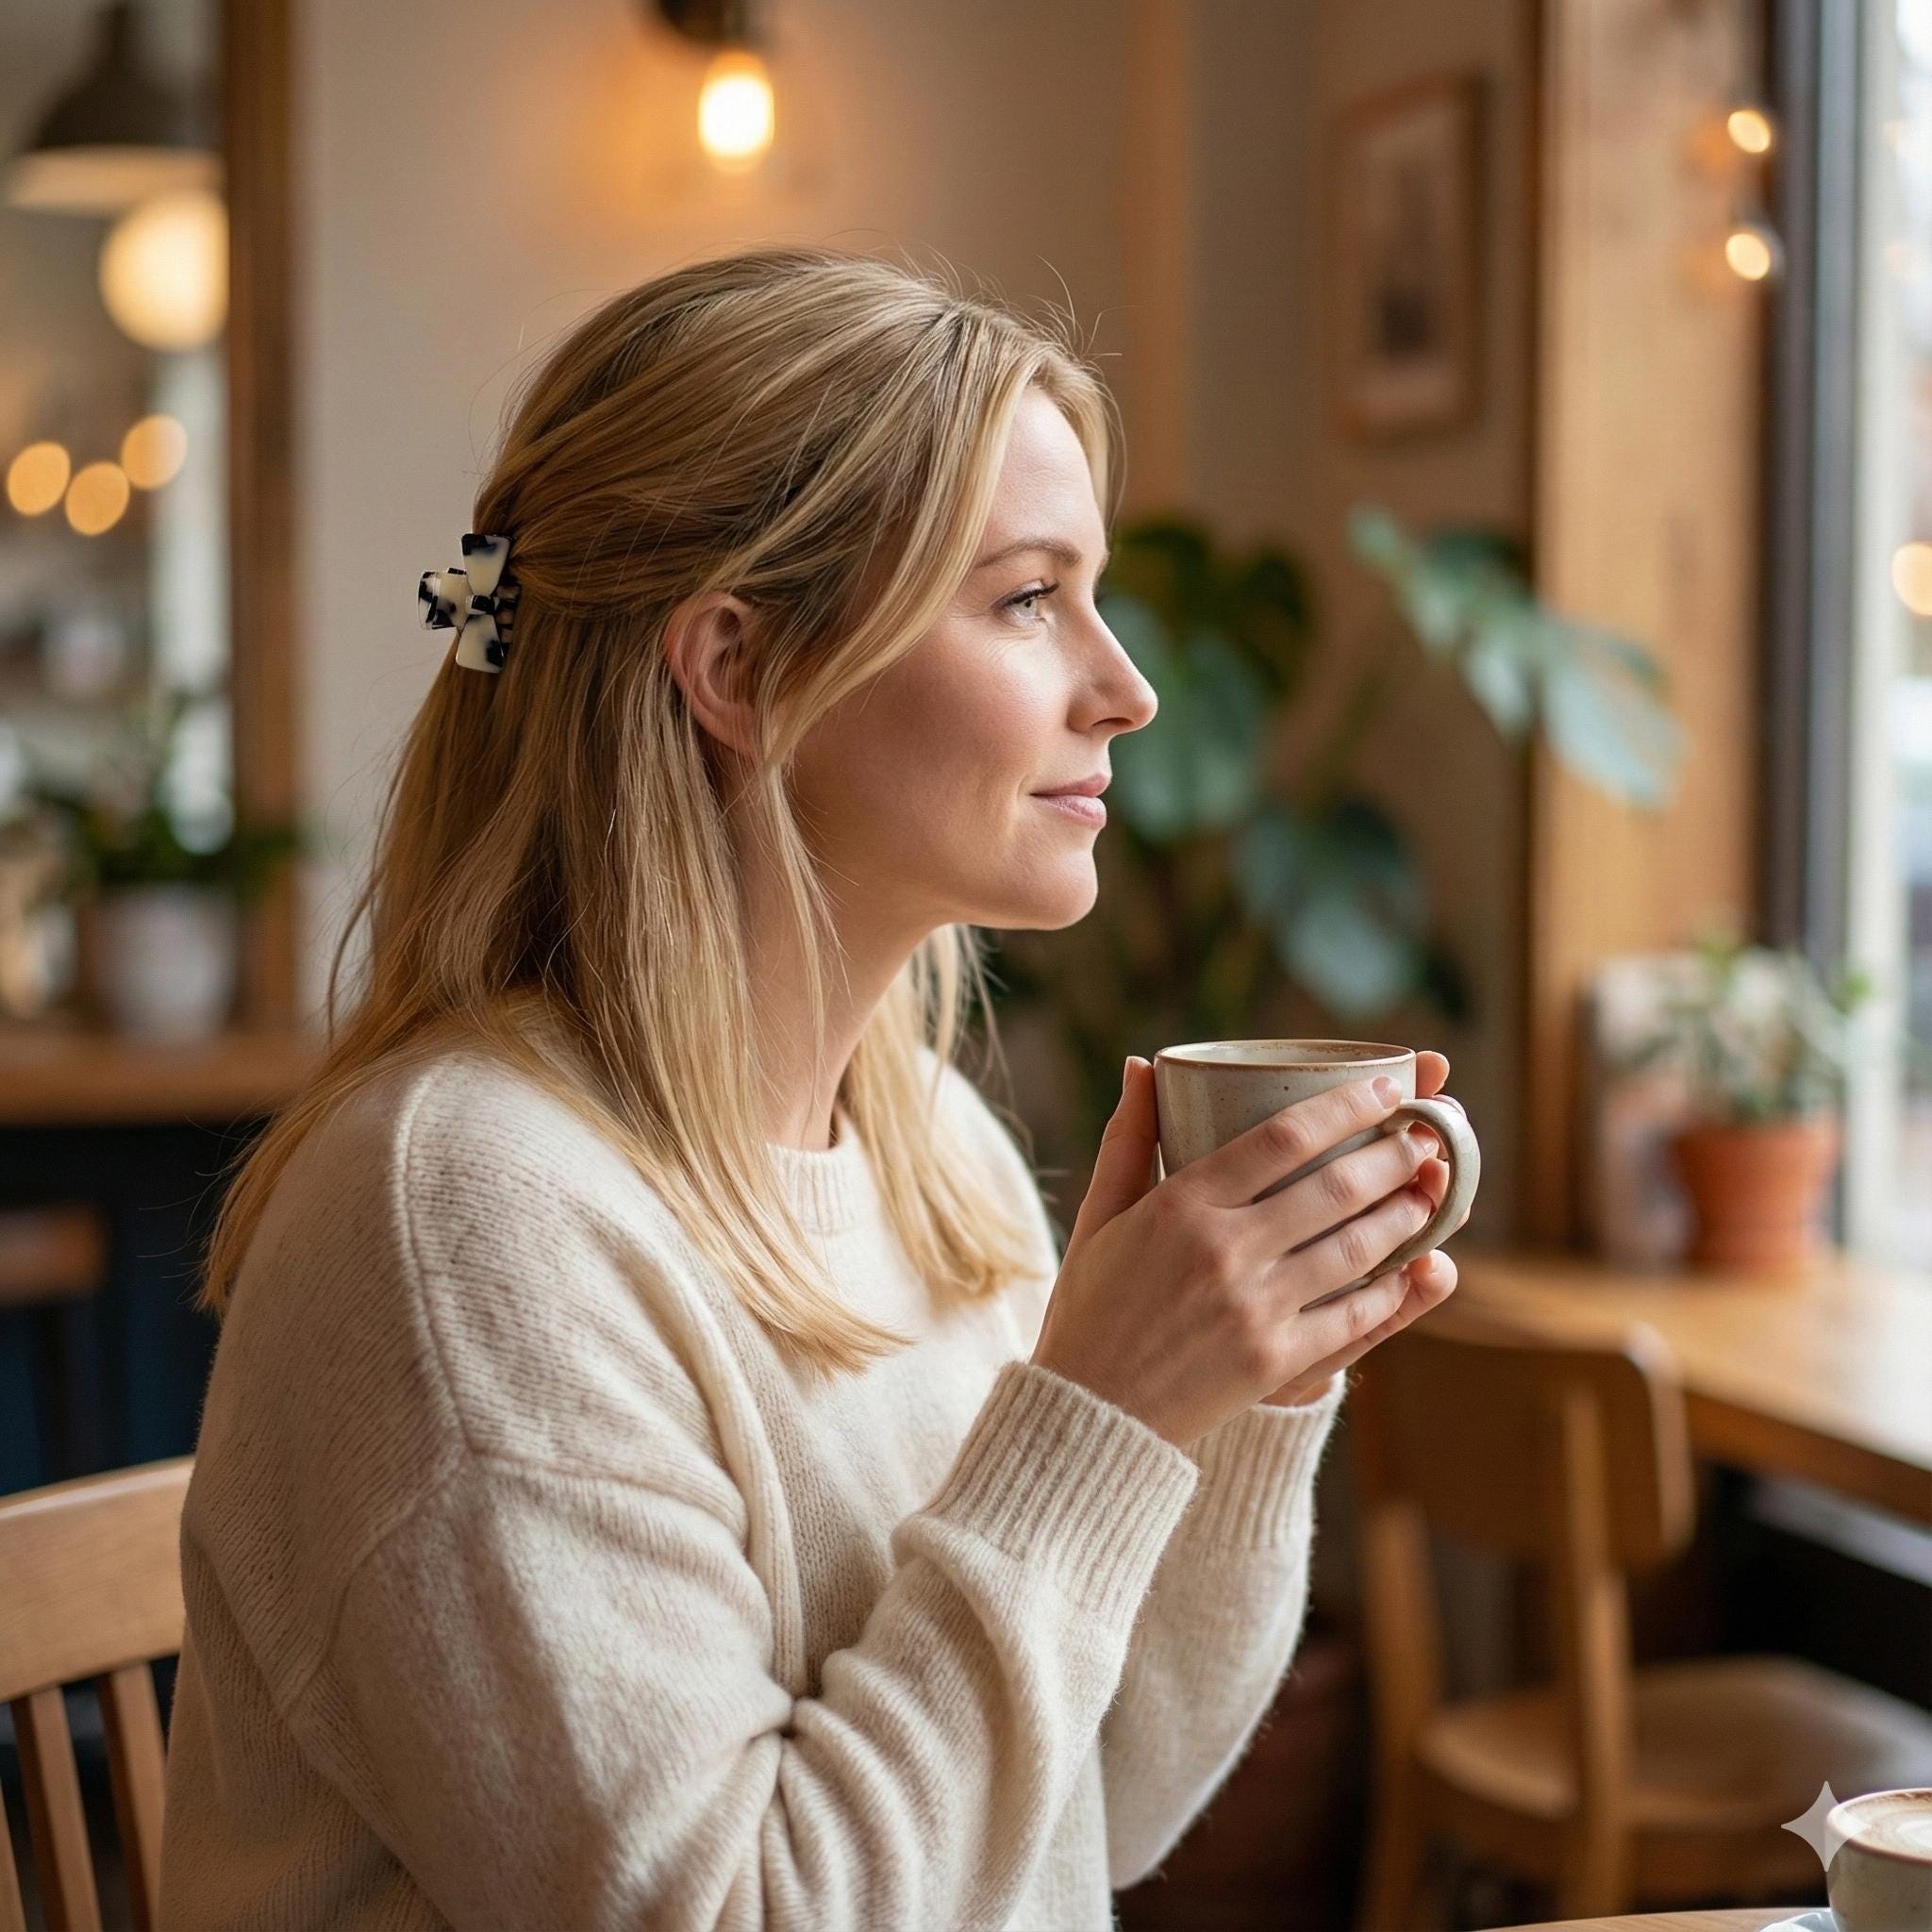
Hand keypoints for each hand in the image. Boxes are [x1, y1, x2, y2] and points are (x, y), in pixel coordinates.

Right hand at [1030, 1053, 1472, 1448]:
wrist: (1087, 1415)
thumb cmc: (1090, 1307)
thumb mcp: (1099, 1216)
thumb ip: (1128, 1138)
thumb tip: (1144, 1065)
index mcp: (1180, 1204)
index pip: (1283, 1137)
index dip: (1347, 1107)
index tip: (1387, 1088)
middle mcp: (1224, 1251)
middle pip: (1334, 1188)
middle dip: (1395, 1155)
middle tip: (1428, 1135)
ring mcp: (1254, 1308)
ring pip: (1355, 1248)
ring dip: (1405, 1215)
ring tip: (1433, 1192)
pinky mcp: (1275, 1362)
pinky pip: (1353, 1317)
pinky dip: (1394, 1290)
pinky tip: (1419, 1268)